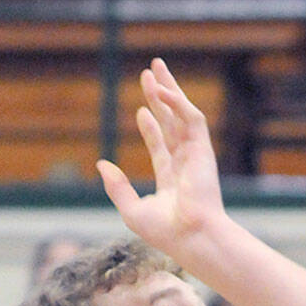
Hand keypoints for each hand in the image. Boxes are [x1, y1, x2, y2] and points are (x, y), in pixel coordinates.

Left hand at [96, 57, 226, 258]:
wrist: (193, 237)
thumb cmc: (167, 233)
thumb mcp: (132, 210)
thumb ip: (118, 187)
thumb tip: (102, 164)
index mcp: (173, 180)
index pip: (162, 147)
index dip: (151, 128)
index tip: (141, 110)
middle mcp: (186, 164)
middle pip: (172, 123)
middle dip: (161, 98)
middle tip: (151, 74)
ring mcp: (196, 155)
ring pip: (181, 114)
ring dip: (169, 90)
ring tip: (156, 68)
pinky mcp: (203, 150)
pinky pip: (191, 118)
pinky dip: (177, 102)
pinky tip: (161, 91)